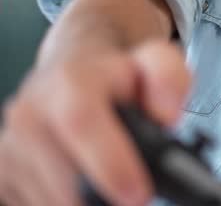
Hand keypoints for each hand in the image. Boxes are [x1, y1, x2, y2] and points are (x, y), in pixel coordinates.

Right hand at [0, 40, 190, 205]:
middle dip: (103, 197)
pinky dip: (65, 201)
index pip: (81, 121)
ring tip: (109, 181)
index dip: (111, 164)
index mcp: (70, 81)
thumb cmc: (119, 77)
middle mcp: (30, 110)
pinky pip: (35, 203)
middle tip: (132, 196)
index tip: (139, 194)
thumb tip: (166, 115)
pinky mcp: (1, 170)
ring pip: (50, 199)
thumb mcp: (157, 63)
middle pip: (65, 178)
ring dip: (85, 203)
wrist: (75, 71)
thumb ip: (170, 79)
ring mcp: (10, 143)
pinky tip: (82, 185)